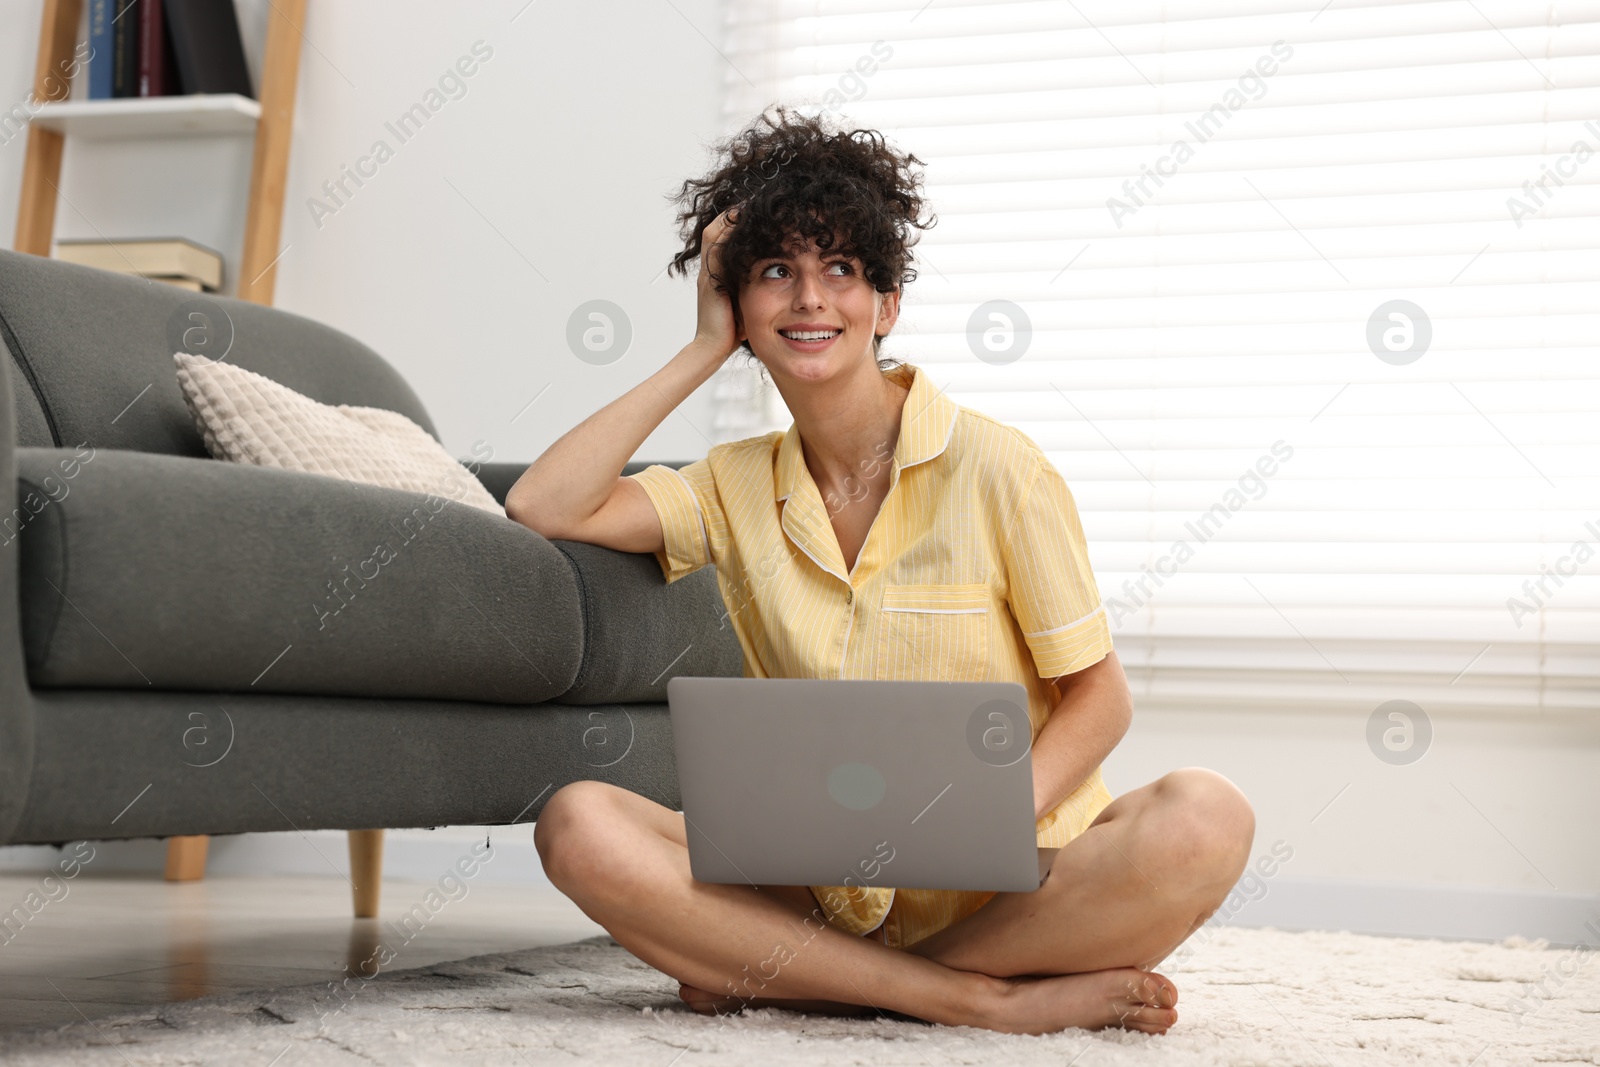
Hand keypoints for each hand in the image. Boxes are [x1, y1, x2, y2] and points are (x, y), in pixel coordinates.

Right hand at [690, 206, 742, 362]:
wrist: (713, 349)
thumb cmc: (732, 332)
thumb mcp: (746, 304)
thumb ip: (754, 290)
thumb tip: (777, 281)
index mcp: (717, 275)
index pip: (722, 240)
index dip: (734, 224)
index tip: (754, 212)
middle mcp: (710, 270)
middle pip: (715, 230)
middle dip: (732, 214)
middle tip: (751, 200)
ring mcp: (708, 273)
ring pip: (713, 234)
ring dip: (729, 217)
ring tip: (747, 204)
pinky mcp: (711, 280)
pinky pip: (716, 248)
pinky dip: (727, 232)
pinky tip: (741, 222)